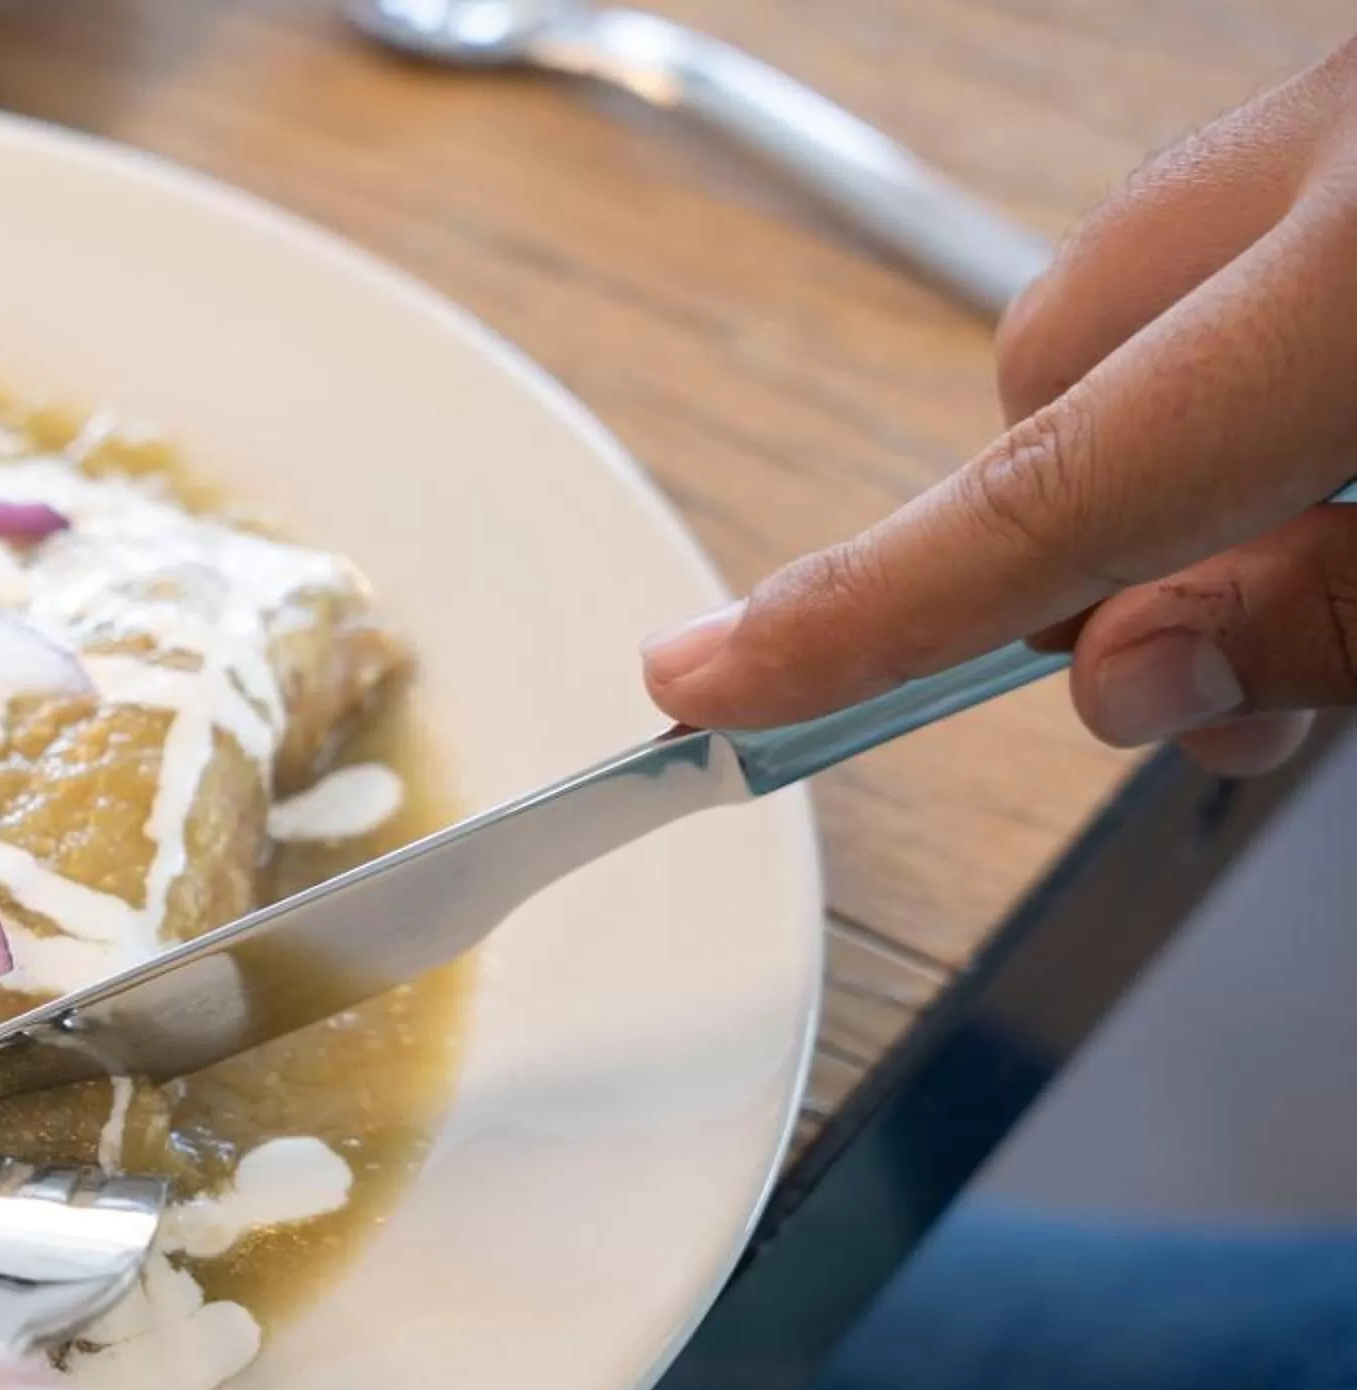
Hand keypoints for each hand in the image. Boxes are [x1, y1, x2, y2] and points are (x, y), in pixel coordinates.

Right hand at [642, 40, 1356, 773]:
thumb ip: (1327, 622)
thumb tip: (1138, 675)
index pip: (1050, 482)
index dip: (861, 607)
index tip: (710, 678)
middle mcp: (1346, 136)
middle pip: (1059, 361)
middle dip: (1093, 527)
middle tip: (1218, 661)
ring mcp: (1352, 97)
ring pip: (1143, 281)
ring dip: (1187, 430)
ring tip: (1335, 519)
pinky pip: (1252, 210)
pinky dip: (1271, 332)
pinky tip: (1346, 398)